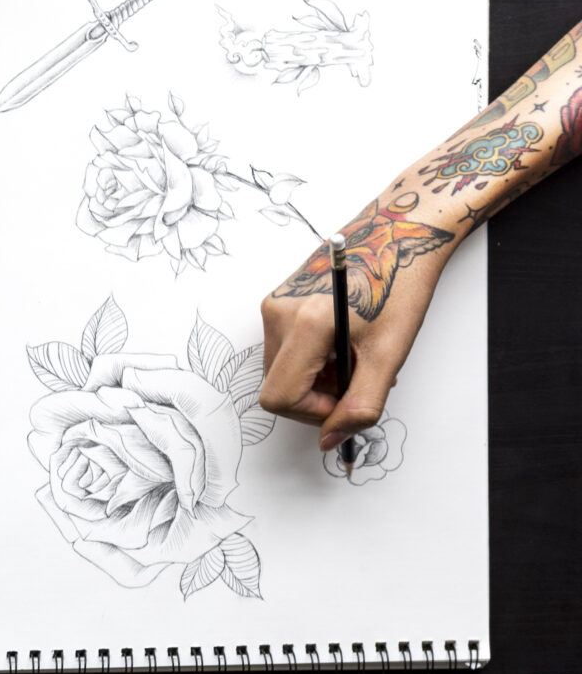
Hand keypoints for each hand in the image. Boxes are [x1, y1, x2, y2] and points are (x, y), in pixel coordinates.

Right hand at [257, 219, 456, 453]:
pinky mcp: (276, 300)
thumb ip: (360, 405)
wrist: (398, 233)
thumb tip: (331, 440)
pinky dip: (311, 357)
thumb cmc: (400, 285)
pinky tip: (342, 340)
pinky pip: (282, 348)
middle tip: (358, 376)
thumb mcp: (389, 354)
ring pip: (280, 370)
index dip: (314, 413)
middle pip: (277, 387)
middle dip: (317, 395)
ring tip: (354, 355)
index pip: (280, 399)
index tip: (346, 403)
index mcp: (306, 324)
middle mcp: (279, 313)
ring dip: (316, 377)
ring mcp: (273, 304)